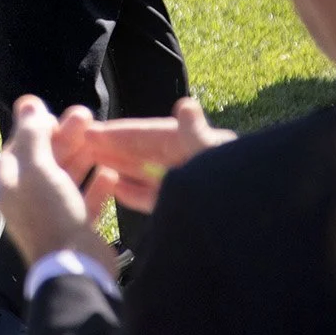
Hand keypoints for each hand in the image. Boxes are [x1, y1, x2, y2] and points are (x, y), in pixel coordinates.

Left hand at [0, 96, 120, 273]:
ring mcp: (53, 211)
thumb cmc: (51, 215)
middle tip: (87, 116)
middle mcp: (29, 195)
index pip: (22, 143)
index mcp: (12, 180)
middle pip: (48, 156)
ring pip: (69, 174)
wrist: (75, 267)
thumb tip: (28, 103)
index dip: (39, 125)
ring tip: (104, 140)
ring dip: (85, 155)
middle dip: (66, 135)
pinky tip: (112, 173)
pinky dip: (98, 184)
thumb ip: (32, 135)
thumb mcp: (37, 168)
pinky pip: (87, 198)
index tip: (59, 113)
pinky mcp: (76, 225)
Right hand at [52, 97, 233, 215]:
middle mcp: (192, 162)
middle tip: (81, 144)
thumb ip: (196, 134)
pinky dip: (136, 193)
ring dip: (122, 167)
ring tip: (93, 162)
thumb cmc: (234, 188)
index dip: (121, 133)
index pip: (151, 135)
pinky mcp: (189, 210)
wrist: (254, 230)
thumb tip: (185, 105)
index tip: (91, 130)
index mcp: (198, 144)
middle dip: (116, 147)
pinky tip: (115, 188)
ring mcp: (190, 186)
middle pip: (147, 152)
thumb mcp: (213, 157)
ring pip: (149, 174)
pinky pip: (157, 198)